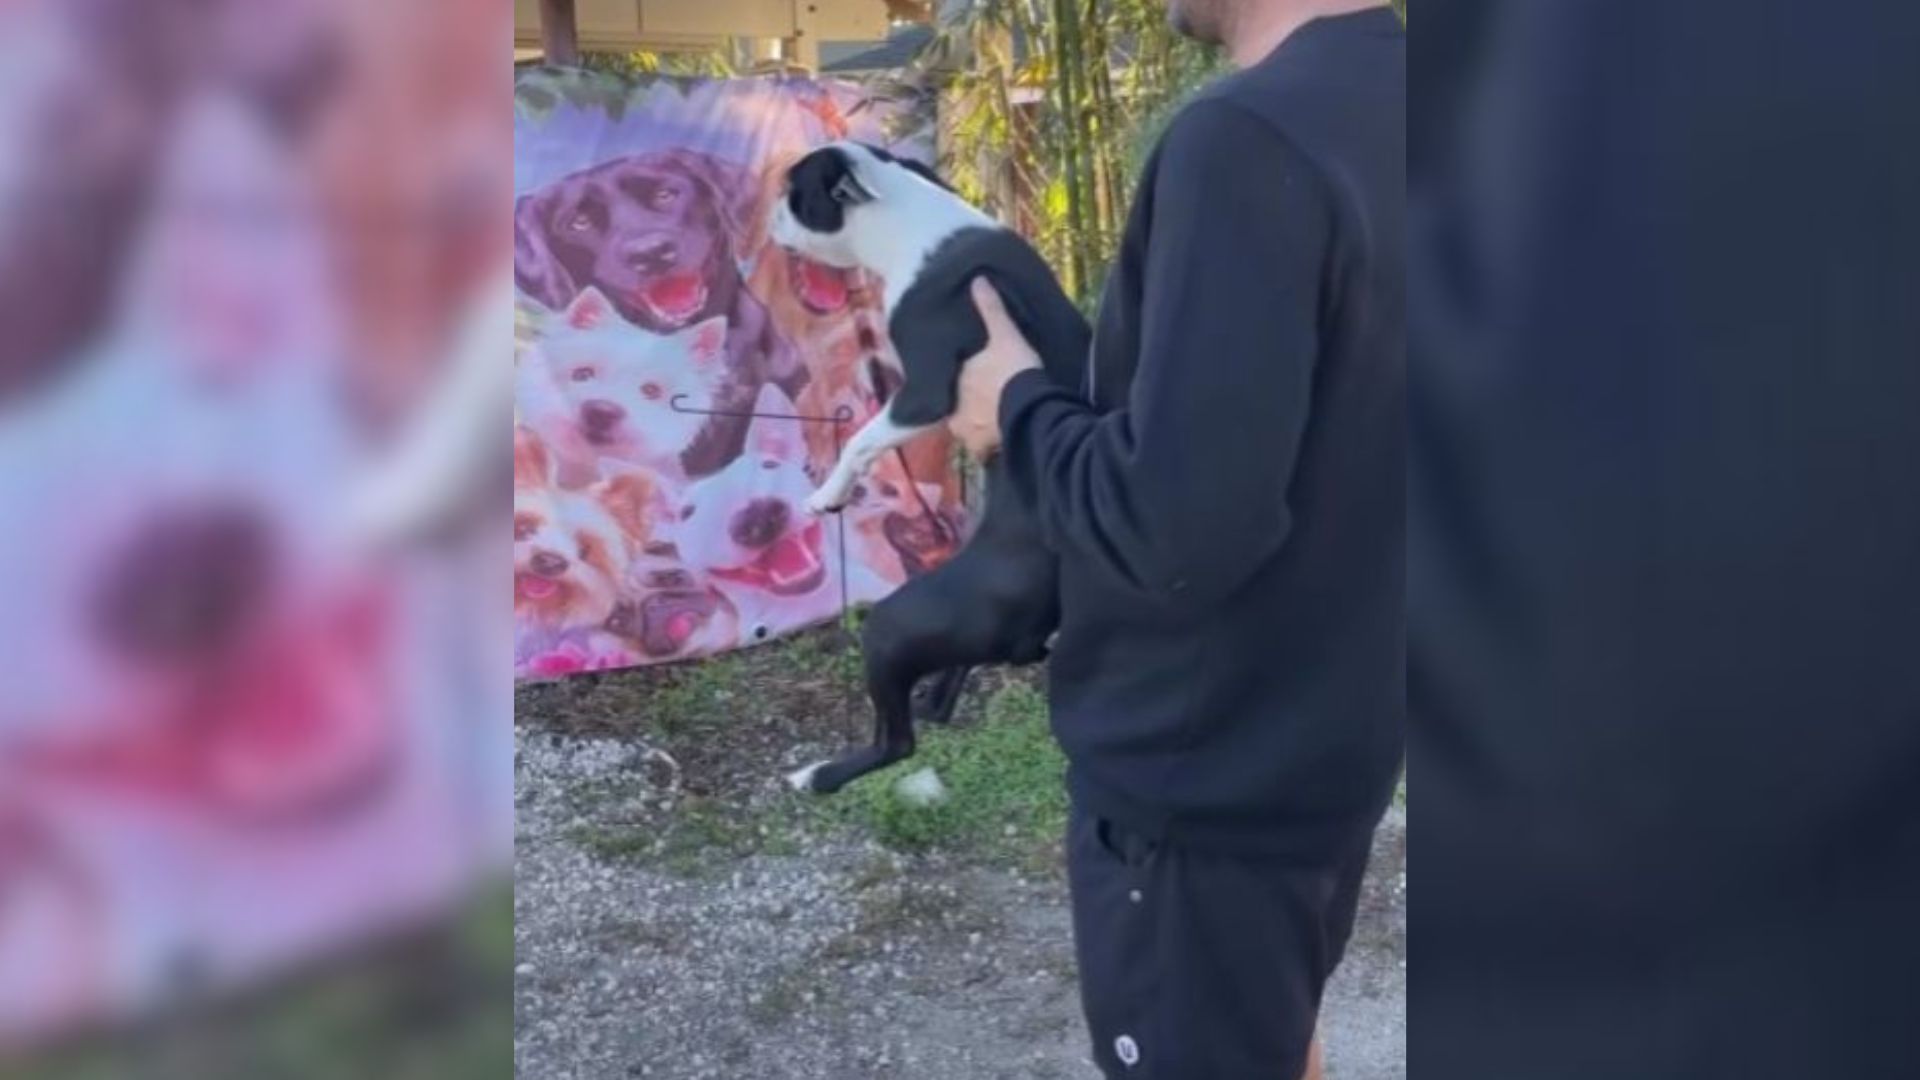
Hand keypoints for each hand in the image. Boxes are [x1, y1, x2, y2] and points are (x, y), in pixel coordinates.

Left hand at [949, 278, 1041, 459]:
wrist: (1032, 410)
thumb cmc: (1015, 370)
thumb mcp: (1006, 335)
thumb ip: (992, 310)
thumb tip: (977, 280)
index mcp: (958, 379)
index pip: (957, 379)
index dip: (968, 380)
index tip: (982, 380)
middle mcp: (954, 408)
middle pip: (959, 405)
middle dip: (970, 405)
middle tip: (990, 402)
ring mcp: (966, 431)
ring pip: (967, 428)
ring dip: (978, 426)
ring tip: (997, 423)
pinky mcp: (981, 450)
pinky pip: (982, 449)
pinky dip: (989, 446)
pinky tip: (1002, 442)